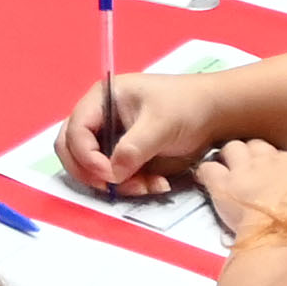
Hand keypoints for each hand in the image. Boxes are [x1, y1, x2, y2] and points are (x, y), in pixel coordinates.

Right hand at [54, 69, 228, 197]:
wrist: (215, 114)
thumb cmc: (187, 106)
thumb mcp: (160, 123)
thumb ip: (133, 148)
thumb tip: (113, 175)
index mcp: (101, 99)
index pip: (75, 130)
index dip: (85, 155)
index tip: (109, 174)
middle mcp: (99, 118)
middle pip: (71, 150)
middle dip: (90, 172)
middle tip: (113, 186)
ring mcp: (109, 138)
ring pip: (91, 168)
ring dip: (115, 183)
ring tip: (147, 185)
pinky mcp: (123, 156)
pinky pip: (114, 177)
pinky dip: (131, 185)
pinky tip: (156, 183)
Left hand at [192, 140, 286, 232]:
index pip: (286, 156)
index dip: (280, 163)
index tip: (279, 174)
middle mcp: (271, 161)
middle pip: (257, 144)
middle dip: (253, 153)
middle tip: (251, 167)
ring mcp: (244, 170)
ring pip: (231, 148)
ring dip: (229, 157)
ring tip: (228, 169)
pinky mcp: (222, 185)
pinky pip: (207, 168)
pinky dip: (206, 172)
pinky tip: (207, 179)